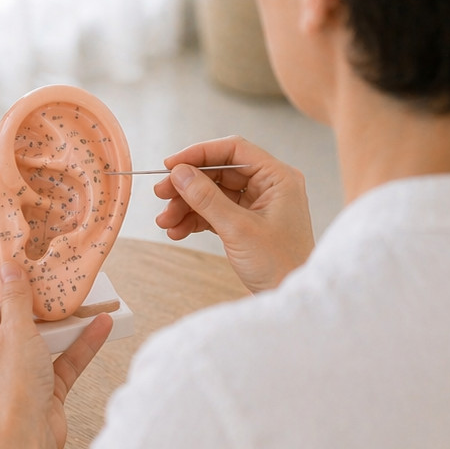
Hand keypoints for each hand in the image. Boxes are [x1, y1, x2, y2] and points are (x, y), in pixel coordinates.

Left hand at [0, 261, 111, 448]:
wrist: (24, 443)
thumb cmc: (10, 389)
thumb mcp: (14, 331)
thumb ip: (14, 298)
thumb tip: (9, 269)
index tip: (17, 261)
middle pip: (15, 320)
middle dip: (37, 300)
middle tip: (56, 278)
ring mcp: (19, 375)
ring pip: (44, 341)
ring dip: (65, 324)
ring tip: (86, 301)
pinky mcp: (43, 392)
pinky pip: (63, 362)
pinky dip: (81, 346)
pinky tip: (102, 327)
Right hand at [153, 135, 313, 291]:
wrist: (289, 298)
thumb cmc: (279, 265)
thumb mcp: (238, 229)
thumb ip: (206, 198)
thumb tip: (179, 173)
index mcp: (277, 178)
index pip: (234, 150)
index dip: (200, 153)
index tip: (171, 165)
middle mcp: (269, 187)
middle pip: (219, 172)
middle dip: (188, 185)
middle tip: (161, 194)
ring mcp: (257, 205)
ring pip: (213, 194)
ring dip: (186, 206)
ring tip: (166, 222)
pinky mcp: (247, 223)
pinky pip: (215, 213)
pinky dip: (195, 220)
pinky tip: (177, 231)